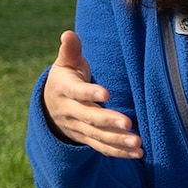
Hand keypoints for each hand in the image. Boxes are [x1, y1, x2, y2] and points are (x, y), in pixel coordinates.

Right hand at [42, 31, 141, 158]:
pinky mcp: (86, 138)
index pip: (77, 92)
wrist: (49, 106)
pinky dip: (119, 152)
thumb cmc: (66, 77)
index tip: (107, 93)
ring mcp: (78, 128)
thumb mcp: (65, 63)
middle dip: (108, 121)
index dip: (90, 93)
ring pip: (97, 136)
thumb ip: (70, 50)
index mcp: (64, 89)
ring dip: (118, 140)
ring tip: (138, 143)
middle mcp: (70, 111)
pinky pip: (102, 147)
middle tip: (128, 123)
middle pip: (89, 117)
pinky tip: (138, 153)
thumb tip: (68, 34)